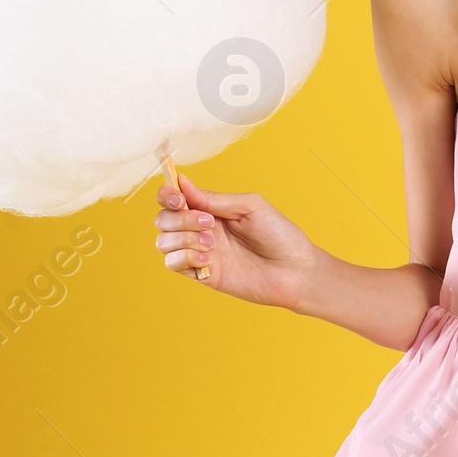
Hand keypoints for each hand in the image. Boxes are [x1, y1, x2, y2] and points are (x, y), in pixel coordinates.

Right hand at [154, 173, 318, 308]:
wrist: (294, 270)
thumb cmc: (278, 233)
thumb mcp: (249, 206)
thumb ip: (214, 198)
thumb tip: (182, 182)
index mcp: (212, 208)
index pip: (175, 198)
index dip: (167, 195)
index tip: (177, 198)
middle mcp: (201, 229)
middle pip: (163, 219)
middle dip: (179, 218)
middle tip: (209, 222)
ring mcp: (200, 252)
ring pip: (163, 242)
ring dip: (182, 238)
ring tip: (210, 242)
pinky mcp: (202, 274)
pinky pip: (173, 264)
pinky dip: (184, 258)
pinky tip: (208, 259)